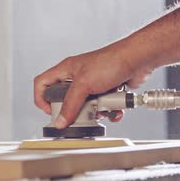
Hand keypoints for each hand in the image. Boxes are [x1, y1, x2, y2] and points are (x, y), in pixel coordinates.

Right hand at [34, 44, 150, 128]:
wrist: (138, 60)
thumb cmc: (111, 61)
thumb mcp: (84, 84)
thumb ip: (70, 104)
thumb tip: (60, 121)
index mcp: (65, 70)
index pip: (42, 84)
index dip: (41, 99)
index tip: (50, 111)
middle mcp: (76, 77)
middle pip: (63, 100)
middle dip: (73, 110)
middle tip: (79, 114)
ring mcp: (91, 85)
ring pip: (84, 106)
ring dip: (93, 112)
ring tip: (100, 108)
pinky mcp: (105, 91)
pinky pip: (100, 107)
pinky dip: (107, 111)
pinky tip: (113, 109)